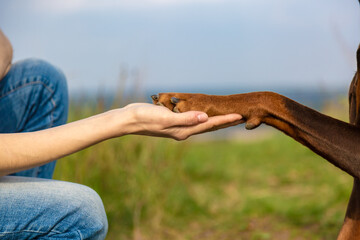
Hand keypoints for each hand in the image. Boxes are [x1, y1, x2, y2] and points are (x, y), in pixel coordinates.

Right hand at [122, 103, 242, 139]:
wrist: (129, 120)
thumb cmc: (146, 117)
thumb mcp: (166, 117)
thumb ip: (186, 118)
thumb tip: (205, 118)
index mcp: (184, 131)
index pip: (209, 124)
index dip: (224, 120)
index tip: (239, 116)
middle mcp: (183, 131)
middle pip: (208, 126)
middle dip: (224, 122)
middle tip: (240, 117)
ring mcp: (178, 127)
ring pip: (202, 123)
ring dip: (215, 120)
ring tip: (227, 117)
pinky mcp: (173, 122)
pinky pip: (192, 119)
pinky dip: (202, 117)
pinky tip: (204, 114)